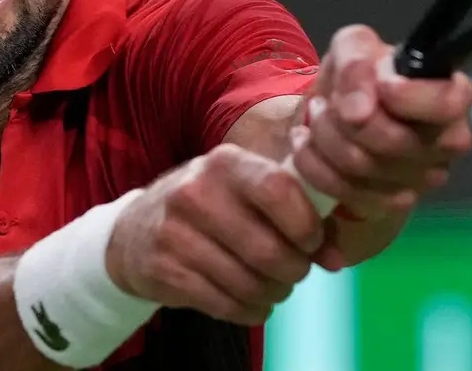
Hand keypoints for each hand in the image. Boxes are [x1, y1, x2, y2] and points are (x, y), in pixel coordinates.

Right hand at [105, 144, 323, 325]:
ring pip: (248, 283)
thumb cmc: (212, 209)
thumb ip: (298, 216)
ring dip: (273, 294)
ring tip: (274, 287)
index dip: (306, 224)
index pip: (279, 189)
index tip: (312, 243)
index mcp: (226, 162)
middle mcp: (196, 191)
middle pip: (267, 248)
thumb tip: (336, 259)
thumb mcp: (246, 195)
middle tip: (295, 272)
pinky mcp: (163, 269)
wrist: (136, 232)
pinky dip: (249, 310)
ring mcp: (175, 231)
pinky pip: (224, 304)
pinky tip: (251, 301)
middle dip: (294, 270)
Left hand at [288, 25, 471, 221]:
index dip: (411, 97)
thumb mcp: (354, 47)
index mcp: (450, 96)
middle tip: (328, 100)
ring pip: (363, 165)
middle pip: (394, 141)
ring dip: (324, 135)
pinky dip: (313, 162)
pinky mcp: (389, 204)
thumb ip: (356, 62)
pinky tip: (306, 141)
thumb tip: (360, 110)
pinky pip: (343, 189)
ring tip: (316, 114)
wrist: (339, 112)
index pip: (449, 104)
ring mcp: (421, 179)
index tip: (382, 85)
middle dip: (345, 116)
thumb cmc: (360, 76)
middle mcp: (447, 142)